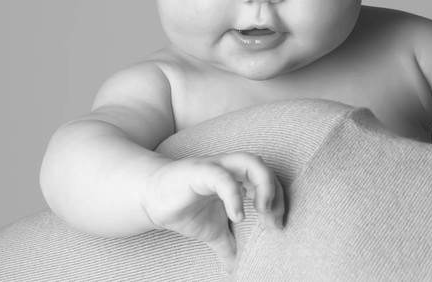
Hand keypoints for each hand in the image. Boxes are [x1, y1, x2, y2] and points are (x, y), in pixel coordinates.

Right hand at [141, 153, 283, 271]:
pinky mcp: (199, 171)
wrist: (152, 200)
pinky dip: (234, 195)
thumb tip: (234, 268)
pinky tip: (238, 216)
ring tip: (263, 211)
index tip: (277, 226)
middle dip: (276, 192)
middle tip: (274, 220)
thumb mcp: (212, 232)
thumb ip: (227, 245)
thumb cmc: (185, 209)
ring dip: (263, 185)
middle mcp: (231, 167)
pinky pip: (221, 176)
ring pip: (250, 162)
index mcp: (238, 177)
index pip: (270, 180)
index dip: (279, 201)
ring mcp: (216, 166)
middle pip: (265, 167)